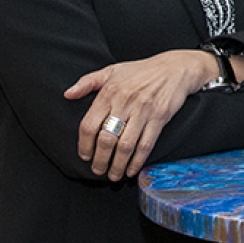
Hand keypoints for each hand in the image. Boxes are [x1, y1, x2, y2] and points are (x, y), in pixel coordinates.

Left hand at [65, 49, 215, 180]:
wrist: (176, 67)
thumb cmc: (142, 70)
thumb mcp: (113, 70)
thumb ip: (88, 82)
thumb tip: (67, 94)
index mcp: (110, 92)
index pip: (89, 125)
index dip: (84, 146)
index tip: (85, 156)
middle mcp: (125, 102)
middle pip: (106, 140)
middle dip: (100, 161)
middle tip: (98, 170)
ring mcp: (143, 111)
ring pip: (125, 146)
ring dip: (117, 165)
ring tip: (113, 175)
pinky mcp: (160, 117)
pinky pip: (146, 144)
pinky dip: (137, 161)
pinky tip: (132, 169)